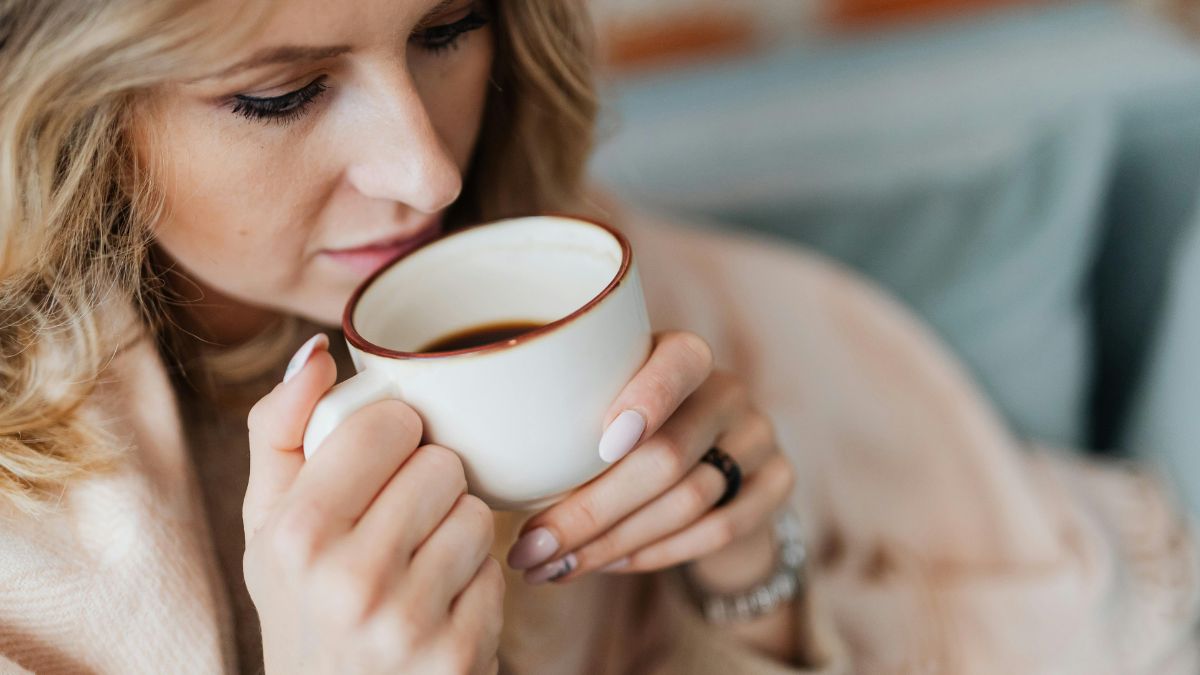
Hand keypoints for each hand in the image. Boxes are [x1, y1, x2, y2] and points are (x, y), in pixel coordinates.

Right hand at [242, 334, 503, 674]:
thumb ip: (280, 430)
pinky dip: (475, 586)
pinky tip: (438, 607)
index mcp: (294, 532)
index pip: (387, 424)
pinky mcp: (457, 655)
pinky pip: (498, 572)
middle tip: (399, 524)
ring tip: (417, 566)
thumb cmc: (303, 603)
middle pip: (442, 464)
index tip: (380, 465)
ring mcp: (406, 621)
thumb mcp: (267, 524)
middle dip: (428, 485)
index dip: (393, 437)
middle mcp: (347, 578)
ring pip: (477, 514)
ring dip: (456, 533)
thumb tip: (317, 351)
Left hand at [506, 331, 795, 585]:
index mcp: (683, 354)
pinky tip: (608, 565)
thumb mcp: (601, 403)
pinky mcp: (778, 483)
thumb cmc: (627, 429)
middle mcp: (727, 389)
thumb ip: (564, 412)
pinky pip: (718, 530)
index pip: (678, 362)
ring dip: (613, 543)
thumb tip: (488, 453)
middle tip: (530, 548)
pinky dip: (655, 555)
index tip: (601, 444)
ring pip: (689, 501)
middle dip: (590, 510)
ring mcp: (758, 437)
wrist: (713, 463)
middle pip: (666, 455)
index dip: (646, 400)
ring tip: (553, 567)